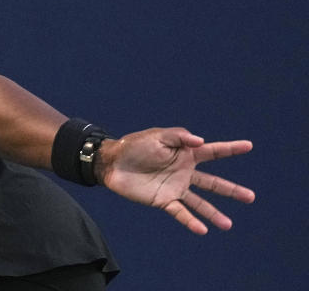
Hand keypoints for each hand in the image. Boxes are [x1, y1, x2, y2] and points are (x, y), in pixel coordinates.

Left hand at [98, 127, 254, 234]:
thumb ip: (179, 136)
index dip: (230, 148)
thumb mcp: (157, 136)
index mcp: (185, 154)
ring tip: (228, 225)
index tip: (249, 146)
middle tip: (251, 197)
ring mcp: (175, 187)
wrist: (113, 163)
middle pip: (212, 182)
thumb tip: (201, 141)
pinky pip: (180, 212)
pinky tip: (202, 230)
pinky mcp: (163, 200)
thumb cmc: (135, 146)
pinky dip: (190, 221)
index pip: (212, 151)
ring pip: (200, 202)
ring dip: (214, 213)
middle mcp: (184, 172)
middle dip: (231, 190)